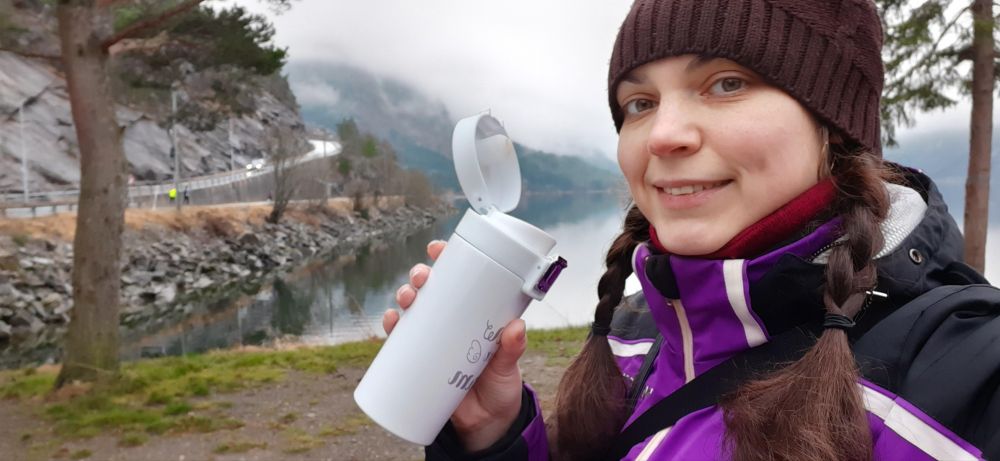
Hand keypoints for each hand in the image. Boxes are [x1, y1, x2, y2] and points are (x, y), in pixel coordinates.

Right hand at [383, 240, 526, 451]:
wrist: (487, 426)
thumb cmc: (502, 388)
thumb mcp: (509, 367)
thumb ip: (512, 350)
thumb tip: (515, 328)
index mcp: (475, 314)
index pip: (460, 278)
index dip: (446, 259)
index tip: (438, 249)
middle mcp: (452, 322)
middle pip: (431, 289)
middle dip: (421, 276)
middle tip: (421, 277)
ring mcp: (434, 340)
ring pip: (413, 309)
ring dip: (405, 297)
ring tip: (407, 298)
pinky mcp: (420, 361)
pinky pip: (401, 340)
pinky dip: (392, 326)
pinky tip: (390, 320)